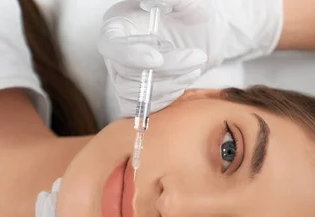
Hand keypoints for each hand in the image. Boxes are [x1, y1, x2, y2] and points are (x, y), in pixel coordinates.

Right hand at [98, 0, 282, 116]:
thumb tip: (159, 1)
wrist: (204, 37)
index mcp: (119, 24)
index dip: (130, 55)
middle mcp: (117, 51)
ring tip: (194, 68)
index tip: (157, 59)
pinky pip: (142, 107)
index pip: (110, 44)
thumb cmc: (192, 15)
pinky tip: (182, 82)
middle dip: (166, 69)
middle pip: (126, 71)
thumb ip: (174, 0)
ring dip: (170, 84)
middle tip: (196, 58)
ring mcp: (124, 76)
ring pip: (135, 92)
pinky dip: (165, 99)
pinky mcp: (138, 95)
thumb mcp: (189, 3)